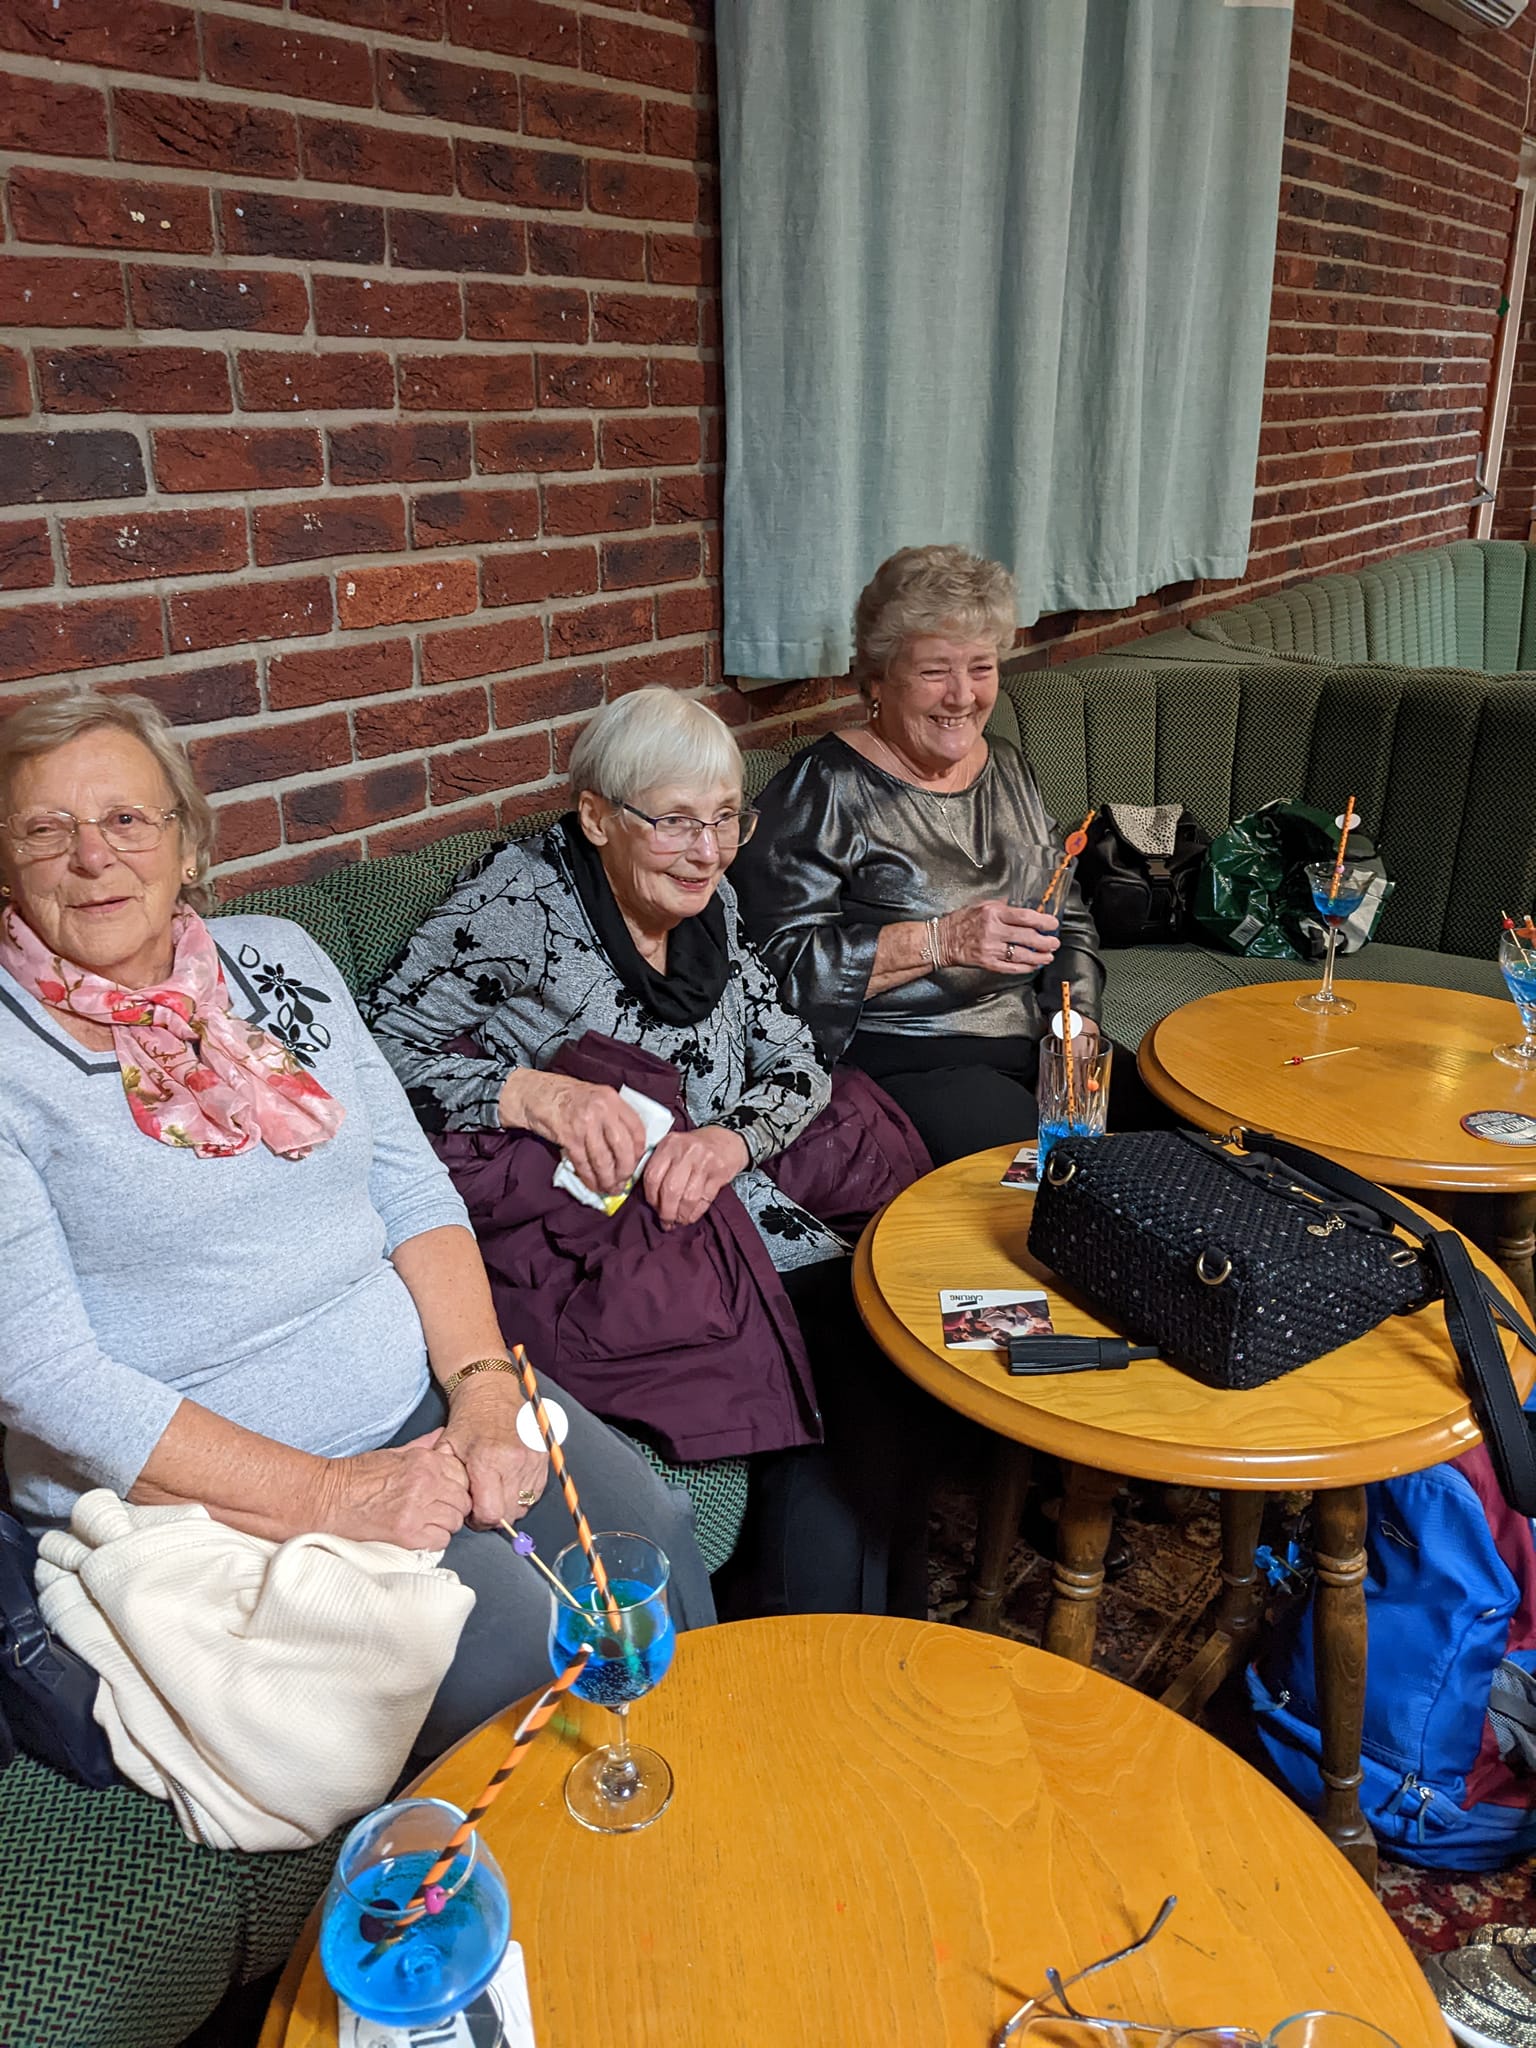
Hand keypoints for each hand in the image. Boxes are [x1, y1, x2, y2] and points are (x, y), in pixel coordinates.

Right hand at [316, 1429, 470, 1549]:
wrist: (329, 1499)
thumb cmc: (357, 1476)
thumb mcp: (395, 1453)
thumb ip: (424, 1446)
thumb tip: (442, 1436)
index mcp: (424, 1462)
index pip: (463, 1476)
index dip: (456, 1486)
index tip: (445, 1492)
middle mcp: (426, 1484)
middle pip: (462, 1500)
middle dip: (452, 1506)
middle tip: (435, 1509)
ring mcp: (418, 1511)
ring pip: (454, 1522)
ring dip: (443, 1524)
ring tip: (424, 1521)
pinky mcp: (408, 1535)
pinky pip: (440, 1541)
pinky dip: (432, 1540)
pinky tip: (417, 1533)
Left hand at [442, 1375, 549, 1527]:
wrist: (491, 1391)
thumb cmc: (468, 1420)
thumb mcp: (446, 1447)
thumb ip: (447, 1480)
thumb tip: (455, 1509)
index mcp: (487, 1460)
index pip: (491, 1513)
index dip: (479, 1520)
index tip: (472, 1512)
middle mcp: (514, 1462)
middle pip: (510, 1514)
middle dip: (494, 1515)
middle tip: (482, 1501)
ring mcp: (532, 1459)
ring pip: (524, 1505)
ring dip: (509, 1504)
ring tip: (495, 1489)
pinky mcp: (544, 1457)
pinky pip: (536, 1492)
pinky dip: (523, 1494)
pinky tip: (509, 1482)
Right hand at [500, 1069, 647, 1196]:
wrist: (535, 1093)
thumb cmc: (566, 1096)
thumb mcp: (596, 1097)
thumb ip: (613, 1117)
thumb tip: (627, 1149)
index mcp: (612, 1099)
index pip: (637, 1130)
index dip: (639, 1152)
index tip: (636, 1163)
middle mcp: (602, 1110)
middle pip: (623, 1148)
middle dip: (625, 1170)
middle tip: (623, 1182)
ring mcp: (585, 1124)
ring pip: (604, 1160)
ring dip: (608, 1179)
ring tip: (610, 1188)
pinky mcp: (569, 1137)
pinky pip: (584, 1164)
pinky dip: (590, 1178)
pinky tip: (593, 1185)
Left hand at [643, 1125, 749, 1228]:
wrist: (726, 1139)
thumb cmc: (694, 1149)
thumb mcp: (673, 1149)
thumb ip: (659, 1167)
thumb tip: (650, 1202)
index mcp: (669, 1144)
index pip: (652, 1176)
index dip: (651, 1198)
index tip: (653, 1208)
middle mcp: (686, 1151)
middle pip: (670, 1189)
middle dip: (666, 1212)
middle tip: (666, 1221)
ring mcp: (704, 1161)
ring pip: (688, 1197)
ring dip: (682, 1215)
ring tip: (679, 1221)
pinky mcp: (719, 1173)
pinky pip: (705, 1200)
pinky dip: (695, 1213)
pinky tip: (690, 1216)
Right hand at [938, 899, 1060, 974]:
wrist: (942, 940)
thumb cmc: (962, 921)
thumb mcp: (983, 906)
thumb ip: (1004, 908)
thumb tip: (1026, 911)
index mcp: (993, 913)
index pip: (1025, 917)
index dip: (1043, 922)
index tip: (1053, 924)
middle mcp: (993, 931)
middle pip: (1027, 937)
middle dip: (1046, 942)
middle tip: (1054, 942)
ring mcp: (990, 949)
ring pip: (1022, 955)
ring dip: (1039, 957)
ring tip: (1049, 956)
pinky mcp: (987, 963)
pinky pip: (1011, 967)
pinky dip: (1025, 967)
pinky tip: (1033, 965)